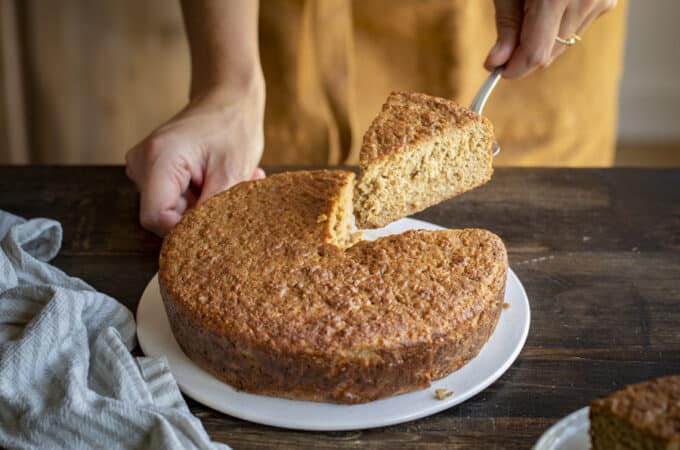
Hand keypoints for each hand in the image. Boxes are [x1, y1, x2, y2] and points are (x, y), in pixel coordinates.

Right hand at [126, 79, 264, 235]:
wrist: (229, 96)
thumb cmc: (234, 126)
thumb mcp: (232, 174)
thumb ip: (212, 212)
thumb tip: (204, 244)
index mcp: (157, 160)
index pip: (157, 219)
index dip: (185, 231)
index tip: (217, 225)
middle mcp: (142, 162)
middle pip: (163, 215)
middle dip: (202, 215)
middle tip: (236, 195)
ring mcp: (146, 165)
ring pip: (172, 208)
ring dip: (206, 203)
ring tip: (235, 182)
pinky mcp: (154, 168)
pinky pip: (175, 196)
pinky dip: (201, 194)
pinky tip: (222, 179)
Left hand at [485, 0, 616, 78]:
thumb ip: (507, 24)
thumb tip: (498, 62)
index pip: (536, 55)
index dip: (514, 68)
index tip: (496, 70)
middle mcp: (584, 0)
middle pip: (550, 54)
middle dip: (524, 53)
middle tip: (506, 40)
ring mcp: (601, 1)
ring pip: (563, 44)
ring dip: (542, 39)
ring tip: (532, 7)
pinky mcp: (607, 1)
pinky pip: (576, 29)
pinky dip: (558, 26)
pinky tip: (551, 3)